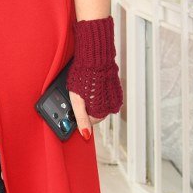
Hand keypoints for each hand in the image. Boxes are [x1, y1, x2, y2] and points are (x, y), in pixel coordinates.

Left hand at [67, 16, 121, 138]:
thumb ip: (81, 118)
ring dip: (93, 98)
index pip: (90, 121)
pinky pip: (106, 95)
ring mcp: (115, 97)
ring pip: (101, 103)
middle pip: (96, 112)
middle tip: (80, 93)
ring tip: (86, 86)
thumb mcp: (77, 100)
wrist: (95, 58)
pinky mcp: (116, 88)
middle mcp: (112, 106)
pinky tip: (92, 83)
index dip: (80, 113)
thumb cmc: (84, 77)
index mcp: (102, 111)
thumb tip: (85, 134)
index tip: (75, 105)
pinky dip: (99, 91)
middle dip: (87, 105)